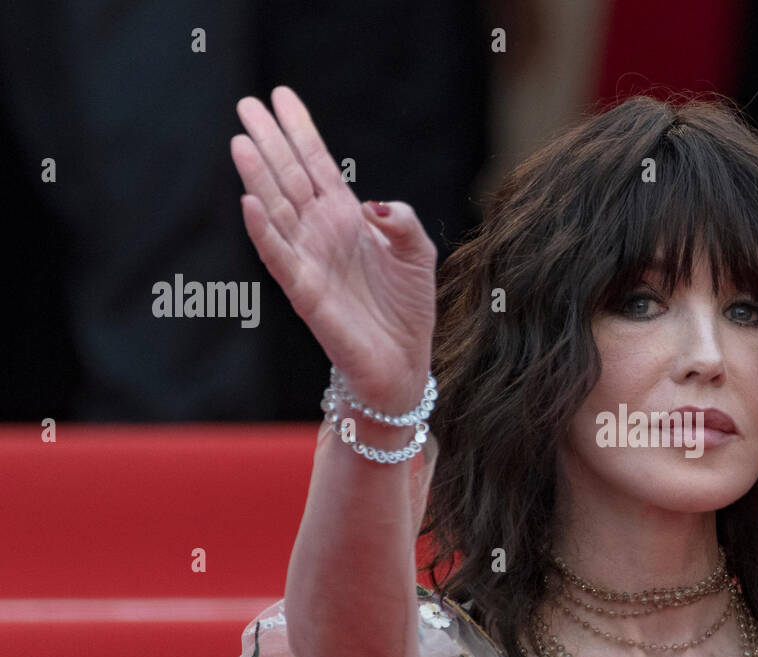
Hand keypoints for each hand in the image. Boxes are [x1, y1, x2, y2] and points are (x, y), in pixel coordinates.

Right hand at [231, 86, 437, 408]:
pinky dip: (263, 231)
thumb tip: (374, 203)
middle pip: (289, 177)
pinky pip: (278, 257)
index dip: (301, 130)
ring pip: (276, 209)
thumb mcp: (418, 252)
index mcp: (345, 218)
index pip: (317, 164)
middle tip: (246, 102)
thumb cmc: (406, 308)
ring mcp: (309, 259)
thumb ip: (402, 219)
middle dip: (269, 140)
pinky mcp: (305, 291)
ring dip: (258, 176)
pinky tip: (250, 203)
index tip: (281, 94)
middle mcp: (321, 233)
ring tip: (242, 141)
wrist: (402, 362)